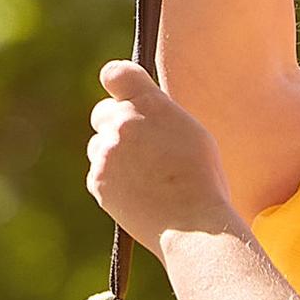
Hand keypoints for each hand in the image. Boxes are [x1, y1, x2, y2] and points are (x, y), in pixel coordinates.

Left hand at [86, 58, 238, 248]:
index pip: (116, 74)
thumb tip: (141, 111)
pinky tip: (138, 193)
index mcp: (149, 104)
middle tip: (138, 144)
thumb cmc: (202, 180)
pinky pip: (98, 172)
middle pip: (102, 112)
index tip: (121, 92)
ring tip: (144, 175)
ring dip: (113, 154)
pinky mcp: (97, 181)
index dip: (117, 82)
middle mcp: (122, 123)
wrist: (193, 225)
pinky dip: (112, 180)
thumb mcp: (190, 132)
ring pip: (98, 145)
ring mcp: (106, 153)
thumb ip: (160, 115)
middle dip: (115, 124)